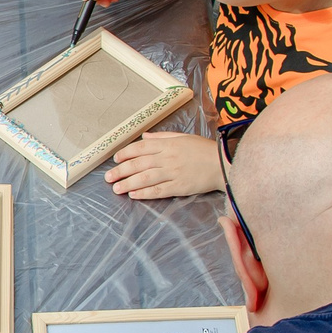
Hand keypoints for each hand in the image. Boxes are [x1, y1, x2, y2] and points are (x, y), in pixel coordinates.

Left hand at [104, 130, 221, 199]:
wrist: (223, 163)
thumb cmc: (204, 149)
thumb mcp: (183, 137)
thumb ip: (162, 138)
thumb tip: (144, 137)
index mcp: (168, 144)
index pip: (141, 148)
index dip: (126, 154)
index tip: (115, 159)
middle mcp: (168, 158)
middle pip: (139, 164)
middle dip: (121, 171)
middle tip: (108, 177)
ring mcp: (173, 173)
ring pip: (145, 178)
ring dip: (128, 183)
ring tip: (116, 188)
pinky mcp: (180, 187)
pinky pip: (159, 190)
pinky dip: (145, 193)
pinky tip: (134, 195)